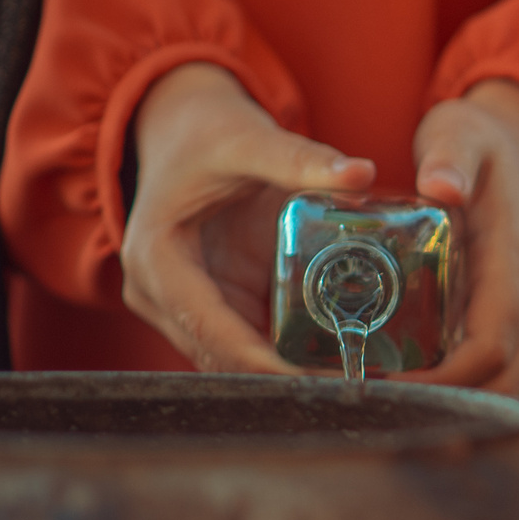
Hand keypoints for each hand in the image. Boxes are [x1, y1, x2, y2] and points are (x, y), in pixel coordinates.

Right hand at [123, 61, 373, 372]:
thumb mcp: (249, 140)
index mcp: (157, 259)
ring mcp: (186, 305)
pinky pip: (251, 341)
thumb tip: (361, 174)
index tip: (315, 382)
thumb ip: (299, 158)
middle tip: (352, 388)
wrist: (186, 131)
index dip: (262, 363)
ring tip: (355, 382)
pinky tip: (340, 360)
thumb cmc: (209, 135)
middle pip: (222, 358)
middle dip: (281, 379)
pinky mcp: (214, 304)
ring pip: (236, 359)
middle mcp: (161, 294)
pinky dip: (289, 353)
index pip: (209, 331)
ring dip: (288, 374)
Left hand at [410, 80, 518, 397]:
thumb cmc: (485, 144)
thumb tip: (440, 183)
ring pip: (509, 384)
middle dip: (445, 406)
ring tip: (388, 402)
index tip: (384, 385)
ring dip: (457, 403)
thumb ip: (450, 156)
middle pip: (504, 382)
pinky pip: (505, 370)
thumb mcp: (461, 134)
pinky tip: (417, 385)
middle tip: (373, 406)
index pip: (491, 347)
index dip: (442, 380)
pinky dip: (467, 388)